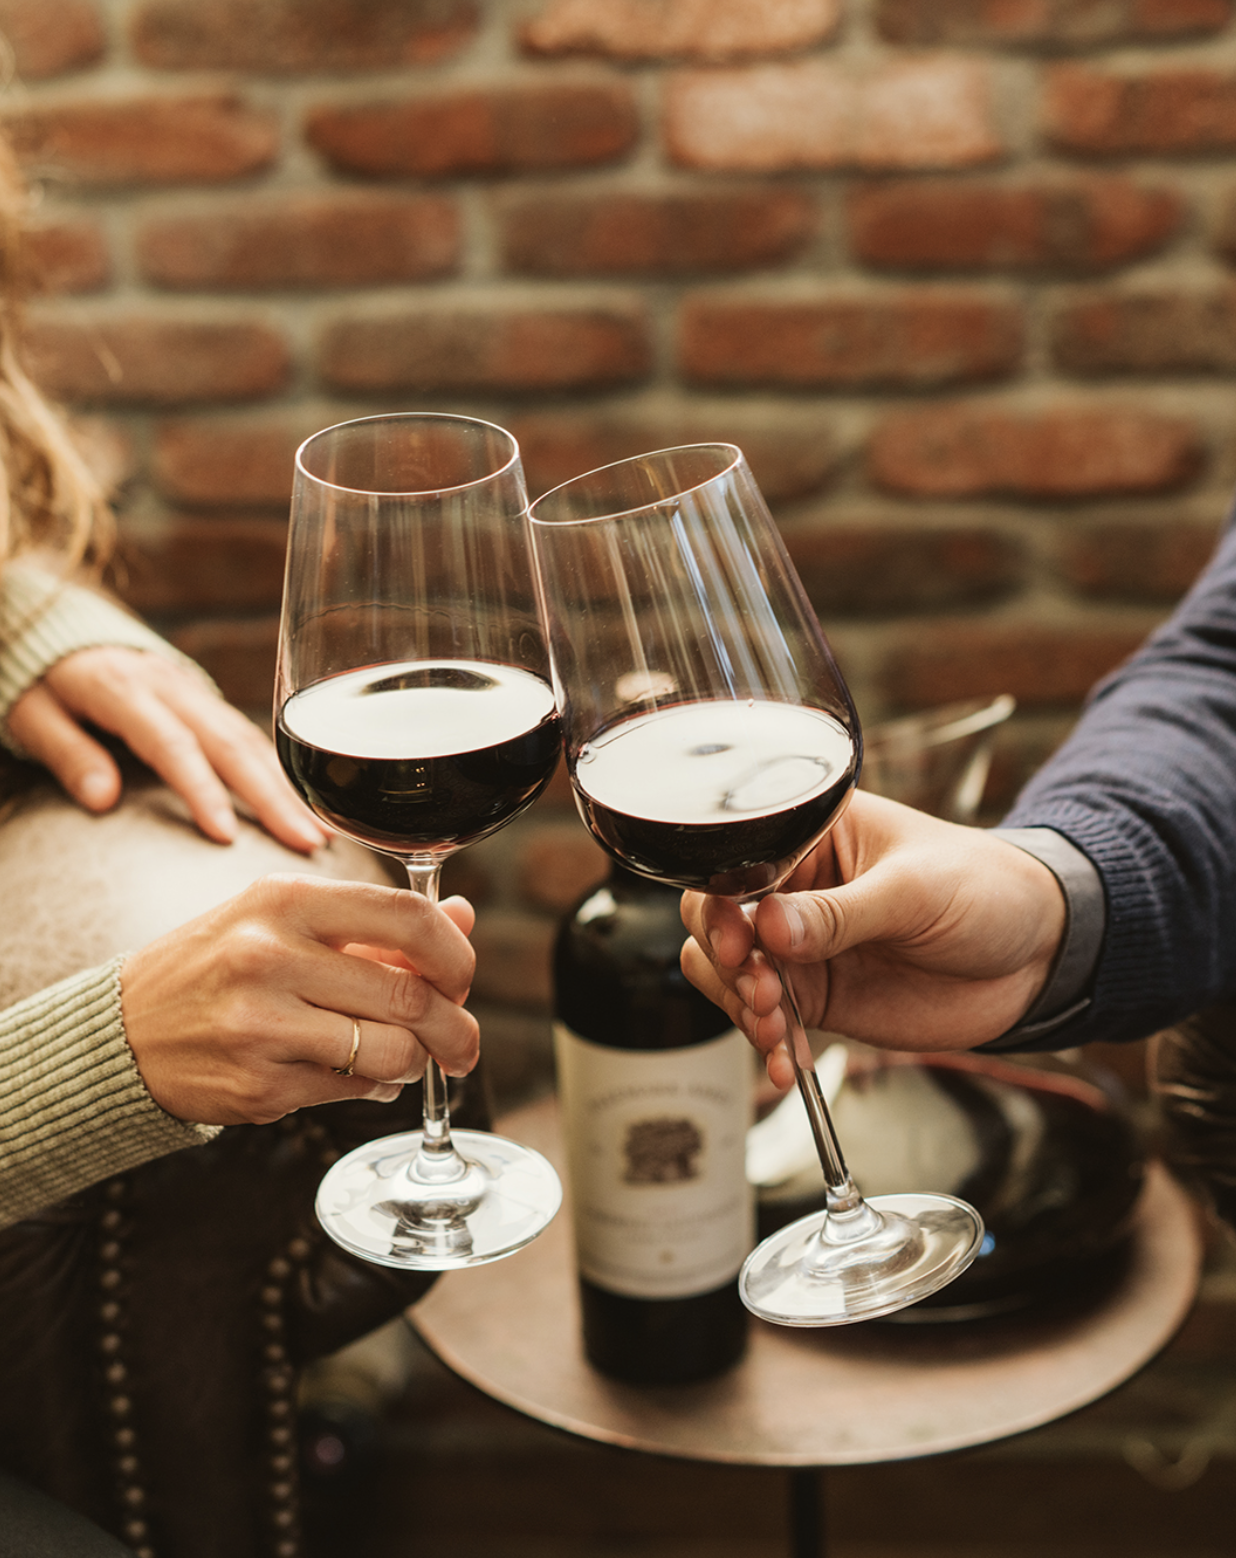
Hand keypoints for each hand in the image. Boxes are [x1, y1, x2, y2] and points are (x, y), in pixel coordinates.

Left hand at [6, 646, 325, 853]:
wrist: (57, 625)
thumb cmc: (42, 680)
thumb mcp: (32, 714)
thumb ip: (68, 753)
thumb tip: (102, 798)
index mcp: (125, 690)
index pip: (173, 745)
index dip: (201, 789)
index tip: (226, 835)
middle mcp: (172, 688)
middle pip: (231, 743)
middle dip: (273, 796)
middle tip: (307, 841)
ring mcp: (195, 690)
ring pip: (251, 738)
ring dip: (288, 786)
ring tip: (320, 832)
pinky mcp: (206, 699)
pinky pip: (249, 734)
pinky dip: (280, 769)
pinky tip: (303, 800)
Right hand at [119, 875, 478, 1125]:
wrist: (123, 1032)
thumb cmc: (214, 968)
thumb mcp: (284, 921)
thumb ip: (376, 923)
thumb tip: (462, 915)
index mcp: (286, 901)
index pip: (406, 917)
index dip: (454, 953)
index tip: (462, 977)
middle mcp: (272, 957)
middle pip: (409, 995)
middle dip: (455, 1027)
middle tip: (462, 1042)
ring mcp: (262, 1025)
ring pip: (390, 1052)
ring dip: (417, 1063)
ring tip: (408, 1058)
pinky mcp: (259, 1086)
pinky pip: (353, 1091)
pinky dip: (376, 1087)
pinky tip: (362, 1075)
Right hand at [680, 791, 1065, 1089]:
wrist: (1036, 956)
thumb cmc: (985, 890)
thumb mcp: (915, 891)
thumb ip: (841, 913)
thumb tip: (771, 926)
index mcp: (811, 836)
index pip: (736, 862)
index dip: (723, 905)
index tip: (741, 943)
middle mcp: (795, 888)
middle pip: (715, 919)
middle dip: (726, 962)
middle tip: (763, 991)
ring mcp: (801, 946)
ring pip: (727, 974)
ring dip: (738, 1006)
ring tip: (776, 1028)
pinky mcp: (816, 996)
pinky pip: (766, 1019)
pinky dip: (768, 1043)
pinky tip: (789, 1062)